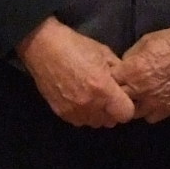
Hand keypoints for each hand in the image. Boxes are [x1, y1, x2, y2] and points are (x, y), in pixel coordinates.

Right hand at [20, 19, 136, 126]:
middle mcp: (90, 104)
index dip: (126, 106)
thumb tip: (126, 82)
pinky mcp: (61, 113)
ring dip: (97, 114)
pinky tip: (79, 99)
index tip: (122, 97)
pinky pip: (79, 121)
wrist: (43, 47)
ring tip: (92, 98)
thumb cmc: (75, 45)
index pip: (126, 114)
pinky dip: (83, 114)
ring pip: (95, 123)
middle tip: (107, 96)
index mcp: (103, 89)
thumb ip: (118, 71)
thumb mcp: (104, 53)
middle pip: (111, 121)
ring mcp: (74, 111)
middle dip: (112, 111)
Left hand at [114, 17, 169, 123]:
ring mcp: (154, 102)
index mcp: (131, 71)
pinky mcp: (168, 109)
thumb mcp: (144, 42)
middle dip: (115, 95)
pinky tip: (149, 102)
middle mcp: (140, 90)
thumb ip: (129, 58)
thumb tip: (122, 68)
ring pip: (132, 113)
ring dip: (131, 105)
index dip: (106, 80)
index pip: (107, 82)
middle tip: (117, 90)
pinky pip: (150, 117)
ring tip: (134, 98)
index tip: (108, 78)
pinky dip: (147, 111)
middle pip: (117, 100)